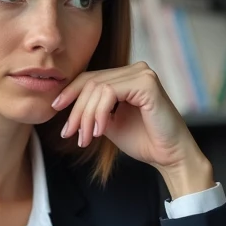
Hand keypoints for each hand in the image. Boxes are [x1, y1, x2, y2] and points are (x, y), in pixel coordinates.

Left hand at [51, 62, 213, 197]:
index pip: (91, 78)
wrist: (170, 156)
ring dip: (87, 116)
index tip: (55, 109)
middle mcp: (136, 69)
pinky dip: (99, 114)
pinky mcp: (146, 83)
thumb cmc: (144, 140)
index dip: (70, 92)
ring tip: (86, 138)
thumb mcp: (109, 122)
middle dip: (76, 110)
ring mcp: (142, 74)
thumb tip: (64, 104)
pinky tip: (100, 131)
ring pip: (97, 88)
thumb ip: (93, 109)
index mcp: (128, 76)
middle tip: (69, 133)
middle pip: (91, 82)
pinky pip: (110, 93)